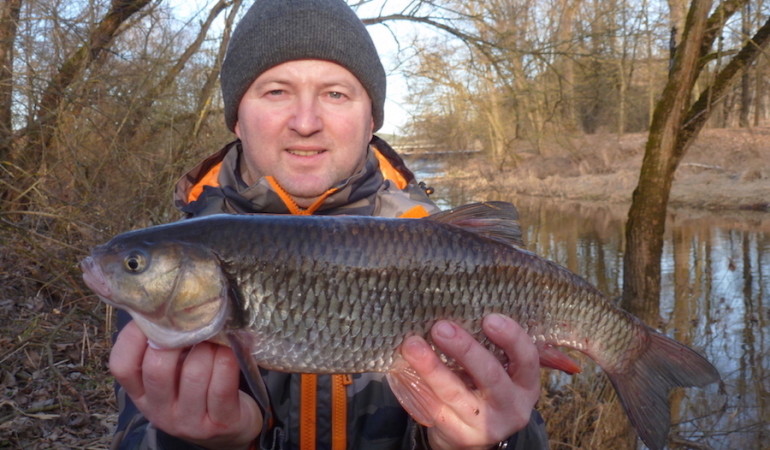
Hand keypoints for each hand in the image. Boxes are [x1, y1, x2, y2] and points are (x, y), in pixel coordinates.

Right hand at [110, 321, 261, 449]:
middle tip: (194, 323)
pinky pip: (222, 385)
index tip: (155, 316)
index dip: (133, 337)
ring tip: (217, 338)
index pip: (121, 366)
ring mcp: (189, 420)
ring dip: (209, 347)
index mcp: (142, 394)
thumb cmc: (199, 390)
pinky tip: (232, 350)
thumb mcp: (173, 375)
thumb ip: (164, 348)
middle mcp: (160, 410)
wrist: (229, 430)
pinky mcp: (220, 422)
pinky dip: (227, 360)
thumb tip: (167, 303)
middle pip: (157, 368)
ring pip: (194, 372)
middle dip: (178, 338)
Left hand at [398, 314, 540, 449]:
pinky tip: (405, 366)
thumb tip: (458, 304)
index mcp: (525, 383)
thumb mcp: (501, 371)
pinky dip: (418, 383)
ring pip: (455, 393)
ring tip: (412, 345)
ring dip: (431, 366)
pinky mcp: (458, 433)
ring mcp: (484, 423)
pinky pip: (434, 406)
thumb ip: (491, 346)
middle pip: (491, 376)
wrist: (473, 434)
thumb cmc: (485, 387)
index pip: (527, 358)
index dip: (511, 337)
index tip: (489, 318)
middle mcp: (511, 405)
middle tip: (441, 327)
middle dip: (465, 349)